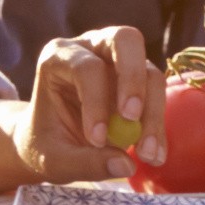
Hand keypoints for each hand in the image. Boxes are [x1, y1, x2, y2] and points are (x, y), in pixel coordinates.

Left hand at [0, 25, 161, 191]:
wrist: (52, 142)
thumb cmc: (46, 144)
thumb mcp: (53, 160)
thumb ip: (84, 162)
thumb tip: (126, 164)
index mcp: (58, 58)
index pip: (85, 67)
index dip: (96, 101)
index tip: (97, 139)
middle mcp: (91, 48)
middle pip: (125, 40)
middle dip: (133, 79)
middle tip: (132, 118)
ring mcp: (119, 61)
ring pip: (150, 72)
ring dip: (152, 113)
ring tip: (147, 155)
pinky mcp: (138, 79)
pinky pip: (157, 95)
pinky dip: (158, 125)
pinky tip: (154, 156)